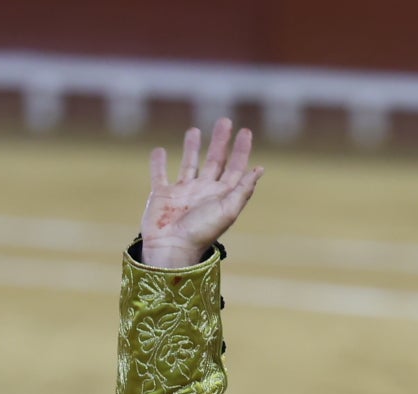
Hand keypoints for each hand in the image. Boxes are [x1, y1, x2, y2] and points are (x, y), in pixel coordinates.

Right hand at [140, 117, 263, 268]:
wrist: (172, 248)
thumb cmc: (201, 232)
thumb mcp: (227, 209)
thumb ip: (243, 190)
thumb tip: (259, 170)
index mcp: (221, 195)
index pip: (235, 168)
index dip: (241, 150)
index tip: (246, 131)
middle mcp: (203, 191)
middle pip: (215, 161)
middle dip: (220, 141)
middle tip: (224, 121)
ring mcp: (182, 193)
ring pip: (189, 164)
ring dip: (192, 147)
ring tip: (194, 130)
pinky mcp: (161, 195)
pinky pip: (159, 175)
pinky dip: (158, 163)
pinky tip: (159, 151)